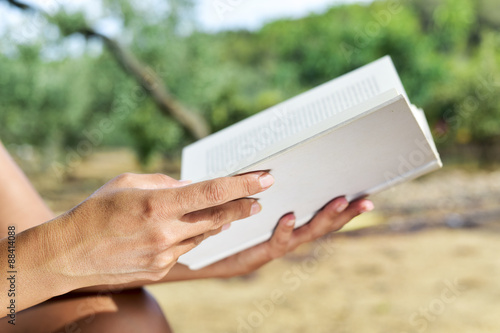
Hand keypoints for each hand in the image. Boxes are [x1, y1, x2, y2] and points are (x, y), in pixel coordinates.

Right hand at [48, 171, 273, 288]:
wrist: (68, 254)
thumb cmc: (97, 210)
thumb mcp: (129, 182)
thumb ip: (166, 183)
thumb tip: (195, 186)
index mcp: (158, 205)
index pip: (213, 193)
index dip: (243, 184)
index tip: (265, 178)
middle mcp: (166, 233)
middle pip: (219, 218)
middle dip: (243, 206)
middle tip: (260, 198)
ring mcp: (164, 256)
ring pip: (204, 234)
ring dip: (219, 221)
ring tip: (228, 211)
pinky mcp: (161, 270)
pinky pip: (187, 249)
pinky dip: (192, 236)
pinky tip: (187, 228)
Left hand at [201, 197, 372, 277]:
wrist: (196, 253)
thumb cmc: (221, 220)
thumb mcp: (244, 196)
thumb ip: (259, 180)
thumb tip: (274, 152)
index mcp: (286, 220)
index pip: (318, 210)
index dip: (341, 204)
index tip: (364, 191)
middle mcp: (285, 234)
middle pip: (320, 224)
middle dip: (345, 213)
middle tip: (366, 200)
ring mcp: (273, 246)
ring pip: (305, 234)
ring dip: (324, 219)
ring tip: (341, 202)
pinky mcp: (255, 255)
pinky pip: (274, 243)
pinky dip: (284, 231)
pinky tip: (289, 217)